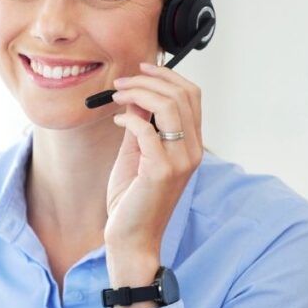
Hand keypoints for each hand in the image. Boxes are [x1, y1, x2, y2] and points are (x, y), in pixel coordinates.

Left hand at [104, 62, 203, 267]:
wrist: (132, 238)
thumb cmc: (133, 198)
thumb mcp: (138, 153)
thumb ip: (141, 125)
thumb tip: (135, 95)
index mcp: (191, 145)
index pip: (192, 95)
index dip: (167, 76)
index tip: (141, 69)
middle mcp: (192, 151)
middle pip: (182, 94)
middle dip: (149, 80)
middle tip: (122, 82)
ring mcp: (180, 161)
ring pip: (168, 106)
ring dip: (138, 93)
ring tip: (116, 95)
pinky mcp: (161, 171)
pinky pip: (146, 129)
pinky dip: (128, 118)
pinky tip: (115, 120)